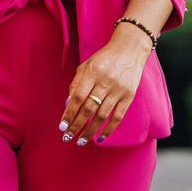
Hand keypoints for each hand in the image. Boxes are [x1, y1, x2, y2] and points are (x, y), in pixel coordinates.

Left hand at [59, 25, 152, 144]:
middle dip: (76, 125)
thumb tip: (68, 105)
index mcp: (92, 72)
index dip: (69, 113)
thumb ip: (76, 83)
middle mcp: (105, 82)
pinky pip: (118, 116)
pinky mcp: (129, 96)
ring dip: (90, 131)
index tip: (62, 127)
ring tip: (81, 141)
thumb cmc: (104, 58)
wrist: (129, 49)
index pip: (77, 97)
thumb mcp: (86, 65)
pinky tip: (100, 138)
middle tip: (68, 138)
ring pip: (102, 116)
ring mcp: (118, 90)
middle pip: (88, 109)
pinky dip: (109, 129)